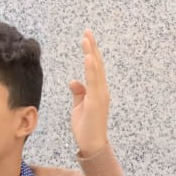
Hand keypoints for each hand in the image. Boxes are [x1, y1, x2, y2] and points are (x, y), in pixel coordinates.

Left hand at [68, 30, 110, 157]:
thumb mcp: (79, 107)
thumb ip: (78, 93)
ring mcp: (100, 95)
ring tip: (87, 39)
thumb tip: (73, 80)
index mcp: (96, 90)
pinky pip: (95, 83)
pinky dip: (92, 70)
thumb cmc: (86, 127)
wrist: (92, 144)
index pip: (93, 68)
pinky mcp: (97, 102)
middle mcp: (101, 90)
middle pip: (97, 65)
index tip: (86, 38)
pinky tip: (89, 58)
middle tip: (87, 31)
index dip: (90, 52)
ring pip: (96, 71)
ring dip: (92, 54)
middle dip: (92, 48)